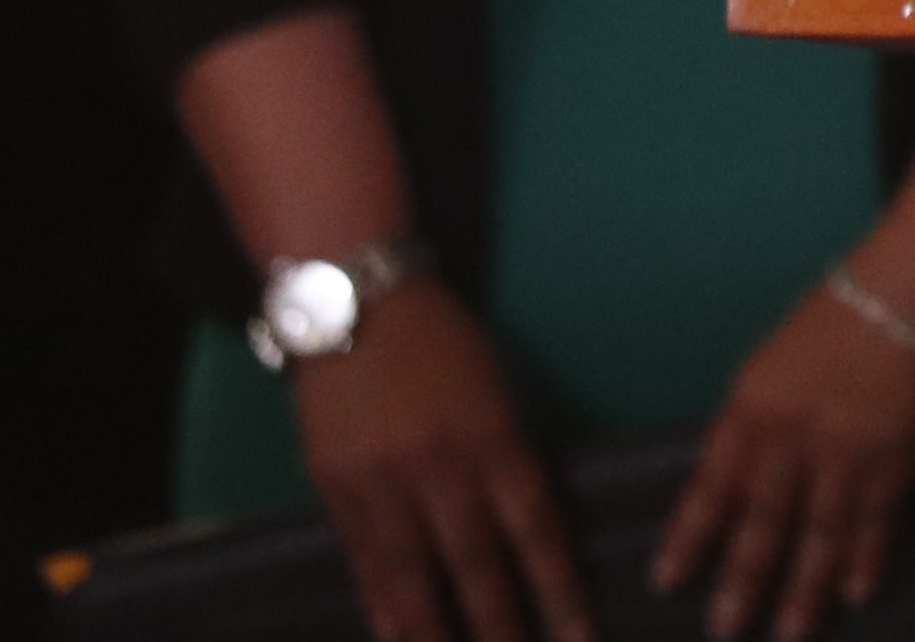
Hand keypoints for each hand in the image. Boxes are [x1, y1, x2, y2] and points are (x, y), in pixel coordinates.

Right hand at [287, 275, 589, 641]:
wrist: (356, 305)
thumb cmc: (444, 345)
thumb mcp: (496, 390)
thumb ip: (510, 457)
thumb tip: (530, 530)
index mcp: (493, 434)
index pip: (535, 526)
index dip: (558, 584)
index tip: (580, 632)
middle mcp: (439, 464)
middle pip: (477, 561)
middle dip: (503, 623)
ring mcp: (381, 479)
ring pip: (414, 572)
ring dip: (436, 630)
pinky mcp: (335, 487)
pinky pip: (363, 557)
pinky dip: (381, 602)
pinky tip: (395, 635)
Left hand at [652, 270, 914, 640]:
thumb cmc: (844, 314)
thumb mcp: (775, 362)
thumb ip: (757, 421)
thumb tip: (741, 481)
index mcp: (752, 407)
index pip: (711, 484)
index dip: (690, 535)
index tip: (668, 580)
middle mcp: (791, 437)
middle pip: (762, 521)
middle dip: (743, 580)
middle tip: (725, 629)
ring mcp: (846, 451)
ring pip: (818, 533)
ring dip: (804, 588)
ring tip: (791, 633)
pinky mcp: (897, 456)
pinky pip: (876, 518)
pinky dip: (867, 556)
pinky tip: (858, 590)